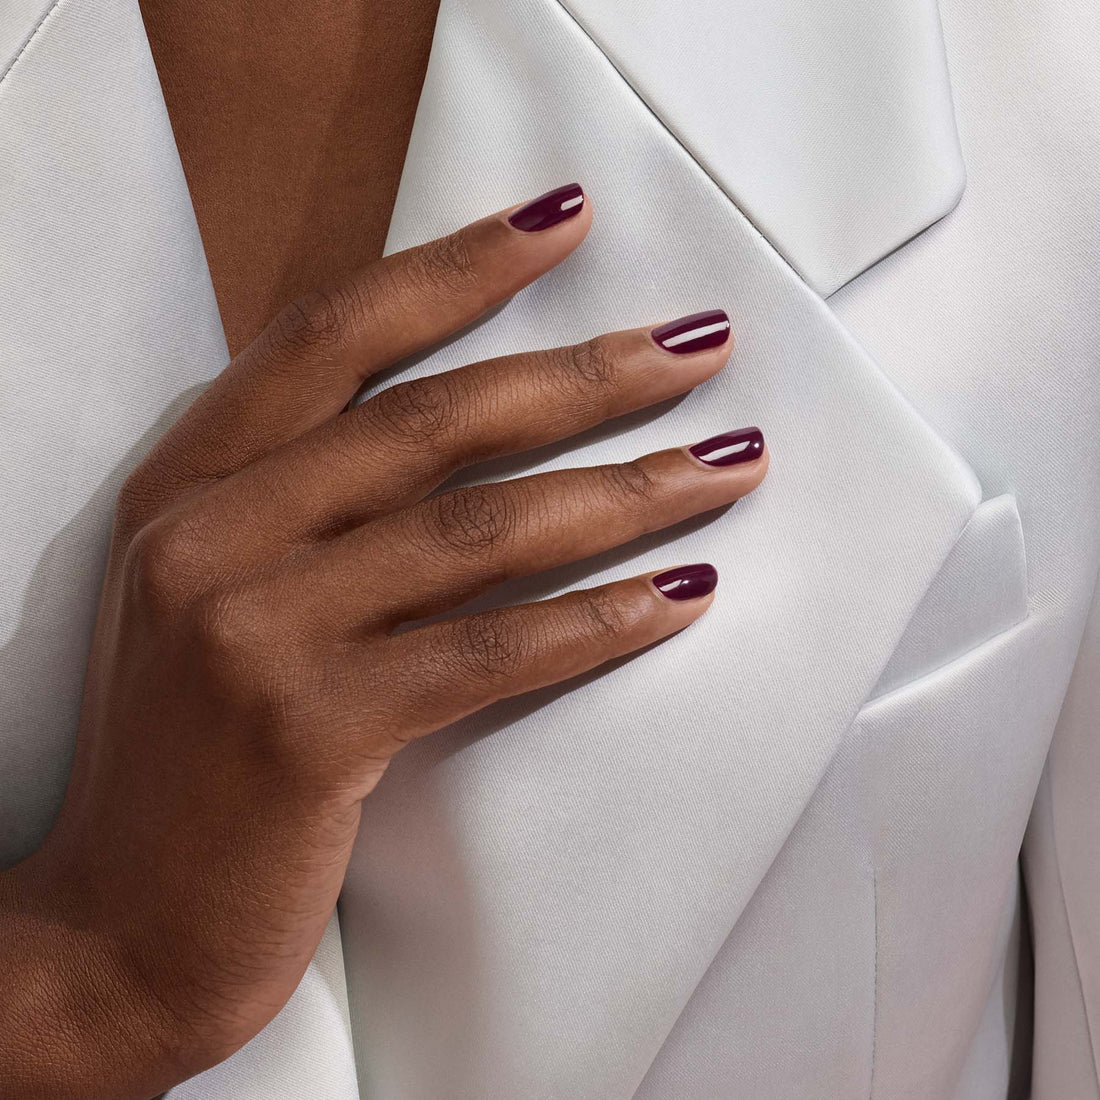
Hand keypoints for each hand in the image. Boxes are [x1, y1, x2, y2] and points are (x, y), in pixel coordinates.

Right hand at [0, 185, 766, 1097]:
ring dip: (625, 491)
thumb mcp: (212, 596)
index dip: (458, 269)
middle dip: (585, 375)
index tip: (565, 222)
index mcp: (186, 484)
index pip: (337, 336)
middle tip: (699, 349)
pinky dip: (599, 621)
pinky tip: (683, 596)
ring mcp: (254, 631)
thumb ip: (303, 505)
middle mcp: (210, 536)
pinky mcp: (310, 733)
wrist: (117, 926)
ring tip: (726, 466)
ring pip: (480, 530)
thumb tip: (464, 438)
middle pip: (435, 420)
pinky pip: (490, 653)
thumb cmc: (186, 756)